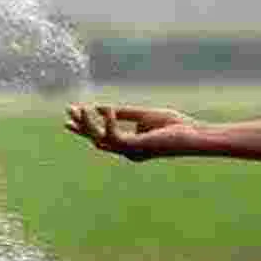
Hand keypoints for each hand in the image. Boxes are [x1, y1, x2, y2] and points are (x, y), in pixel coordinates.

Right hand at [65, 104, 197, 161]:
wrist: (193, 135)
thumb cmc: (174, 126)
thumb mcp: (144, 115)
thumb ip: (124, 113)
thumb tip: (102, 108)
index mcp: (128, 145)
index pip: (102, 135)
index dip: (86, 124)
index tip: (74, 110)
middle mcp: (126, 151)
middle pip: (96, 140)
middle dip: (81, 126)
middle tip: (68, 113)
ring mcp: (130, 151)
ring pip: (100, 140)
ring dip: (88, 125)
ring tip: (81, 108)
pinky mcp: (135, 147)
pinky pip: (114, 136)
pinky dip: (108, 123)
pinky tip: (107, 109)